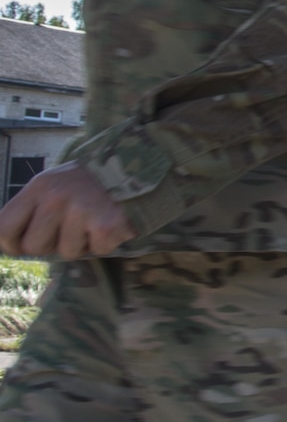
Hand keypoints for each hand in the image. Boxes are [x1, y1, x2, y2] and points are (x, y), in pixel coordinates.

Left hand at [0, 163, 135, 259]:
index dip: (11, 244)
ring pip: (66, 253)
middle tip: (69, 230)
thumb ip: (33, 209)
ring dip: (81, 244)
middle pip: (33, 247)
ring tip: (93, 223)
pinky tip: (110, 224)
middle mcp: (55, 198)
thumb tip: (13, 246)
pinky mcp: (106, 225)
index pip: (4, 228)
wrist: (138, 168)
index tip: (23, 244)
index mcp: (39, 188)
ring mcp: (81, 212)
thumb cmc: (90, 183)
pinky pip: (97, 251)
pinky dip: (105, 243)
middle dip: (50, 245)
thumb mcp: (54, 185)